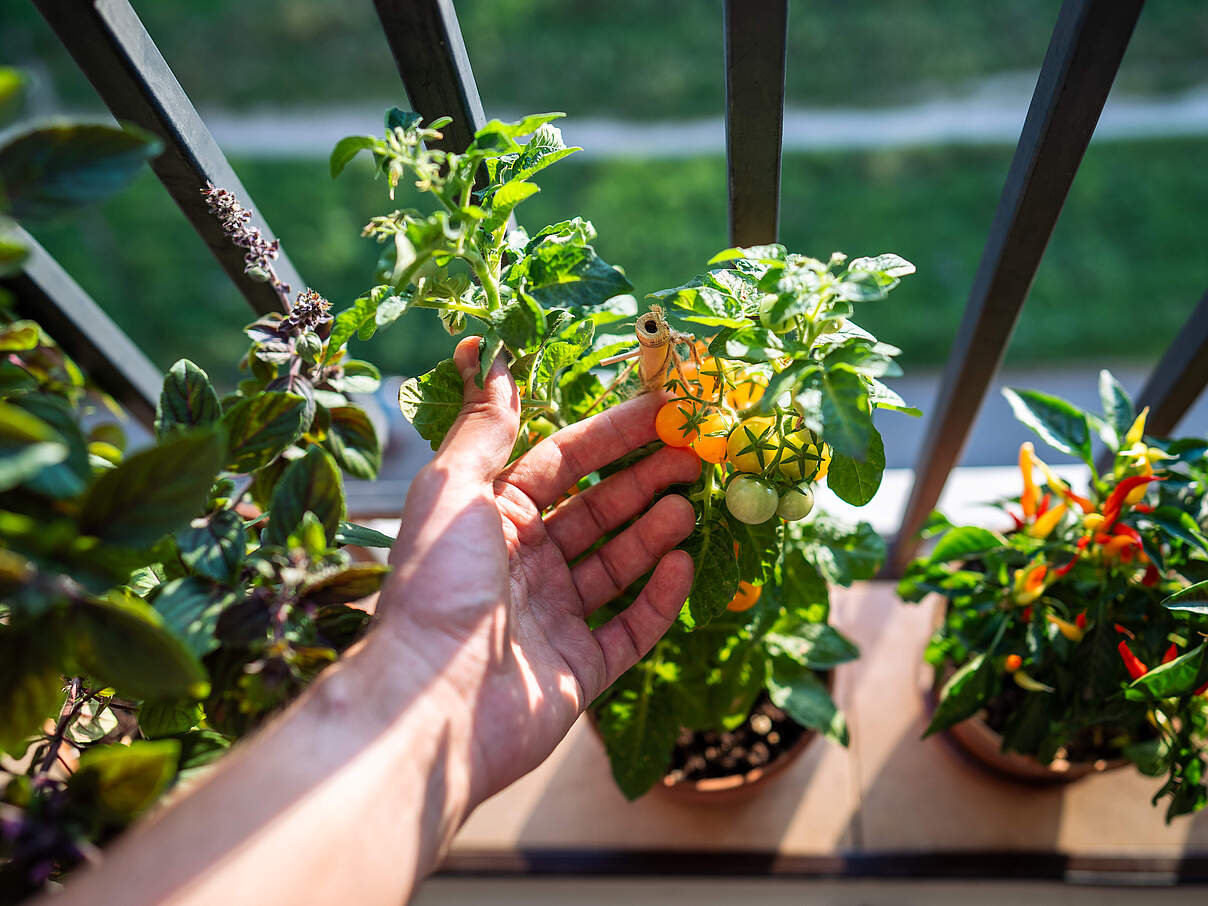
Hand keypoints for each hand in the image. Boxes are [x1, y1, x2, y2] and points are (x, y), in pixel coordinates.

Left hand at [381, 337, 699, 803]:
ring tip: (691, 508)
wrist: (431, 705)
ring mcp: (554, 617)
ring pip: (618, 564)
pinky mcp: (580, 669)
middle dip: (646, 480)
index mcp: (493, 518)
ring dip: (656, 532)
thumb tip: (486, 355)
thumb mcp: (452, 490)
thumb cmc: (437, 586)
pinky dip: (660, 597)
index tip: (664, 411)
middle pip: (598, 510)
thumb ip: (483, 428)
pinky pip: (631, 627)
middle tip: (697, 456)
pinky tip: (682, 565)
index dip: (612, 435)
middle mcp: (525, 563)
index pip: (564, 461)